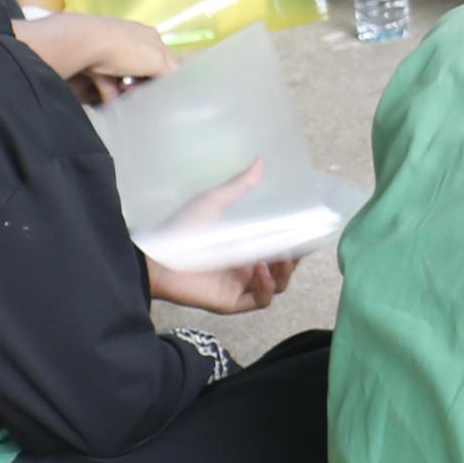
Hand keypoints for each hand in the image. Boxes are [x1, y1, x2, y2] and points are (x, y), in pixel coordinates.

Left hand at [19, 8, 176, 99]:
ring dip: (125, 93)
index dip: (164, 78)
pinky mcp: (93, 58)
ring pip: (124, 77)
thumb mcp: (158, 61)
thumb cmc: (126, 51)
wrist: (82, 42)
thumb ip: (170, 72)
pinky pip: (106, 79)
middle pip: (143, 70)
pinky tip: (107, 102)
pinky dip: (108, 92)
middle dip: (142, 87)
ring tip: (122, 104)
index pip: (165, 59)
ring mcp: (111, 48)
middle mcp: (132, 40)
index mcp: (151, 37)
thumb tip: (175, 84)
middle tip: (140, 98)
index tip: (160, 93)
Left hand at [141, 164, 295, 312]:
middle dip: (294, 261)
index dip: (296, 244)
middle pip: (284, 271)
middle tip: (295, 248)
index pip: (279, 249)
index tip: (309, 234)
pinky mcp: (232, 301)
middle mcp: (245, 269)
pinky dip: (267, 287)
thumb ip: (239, 186)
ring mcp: (240, 287)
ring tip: (277, 259)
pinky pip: (261, 300)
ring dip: (283, 274)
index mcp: (244, 248)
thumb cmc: (180, 231)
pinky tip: (260, 270)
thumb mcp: (213, 202)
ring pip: (277, 287)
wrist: (154, 259)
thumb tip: (261, 161)